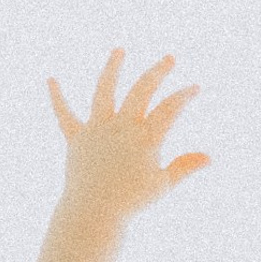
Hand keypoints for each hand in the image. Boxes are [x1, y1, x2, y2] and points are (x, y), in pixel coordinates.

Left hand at [47, 48, 209, 234]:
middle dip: (157, 72)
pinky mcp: (76, 138)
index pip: (169, 109)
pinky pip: (64, 114)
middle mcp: (121, 127)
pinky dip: (57, 97)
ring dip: (112, 68)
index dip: (184, 96)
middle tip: (169, 58)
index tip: (195, 87)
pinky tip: (51, 79)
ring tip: (119, 51)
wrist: (95, 211)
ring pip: (104, 90)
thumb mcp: (163, 184)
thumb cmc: (132, 201)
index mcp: (146, 138)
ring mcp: (97, 129)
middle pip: (141, 90)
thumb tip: (209, 156)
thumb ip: (185, 166)